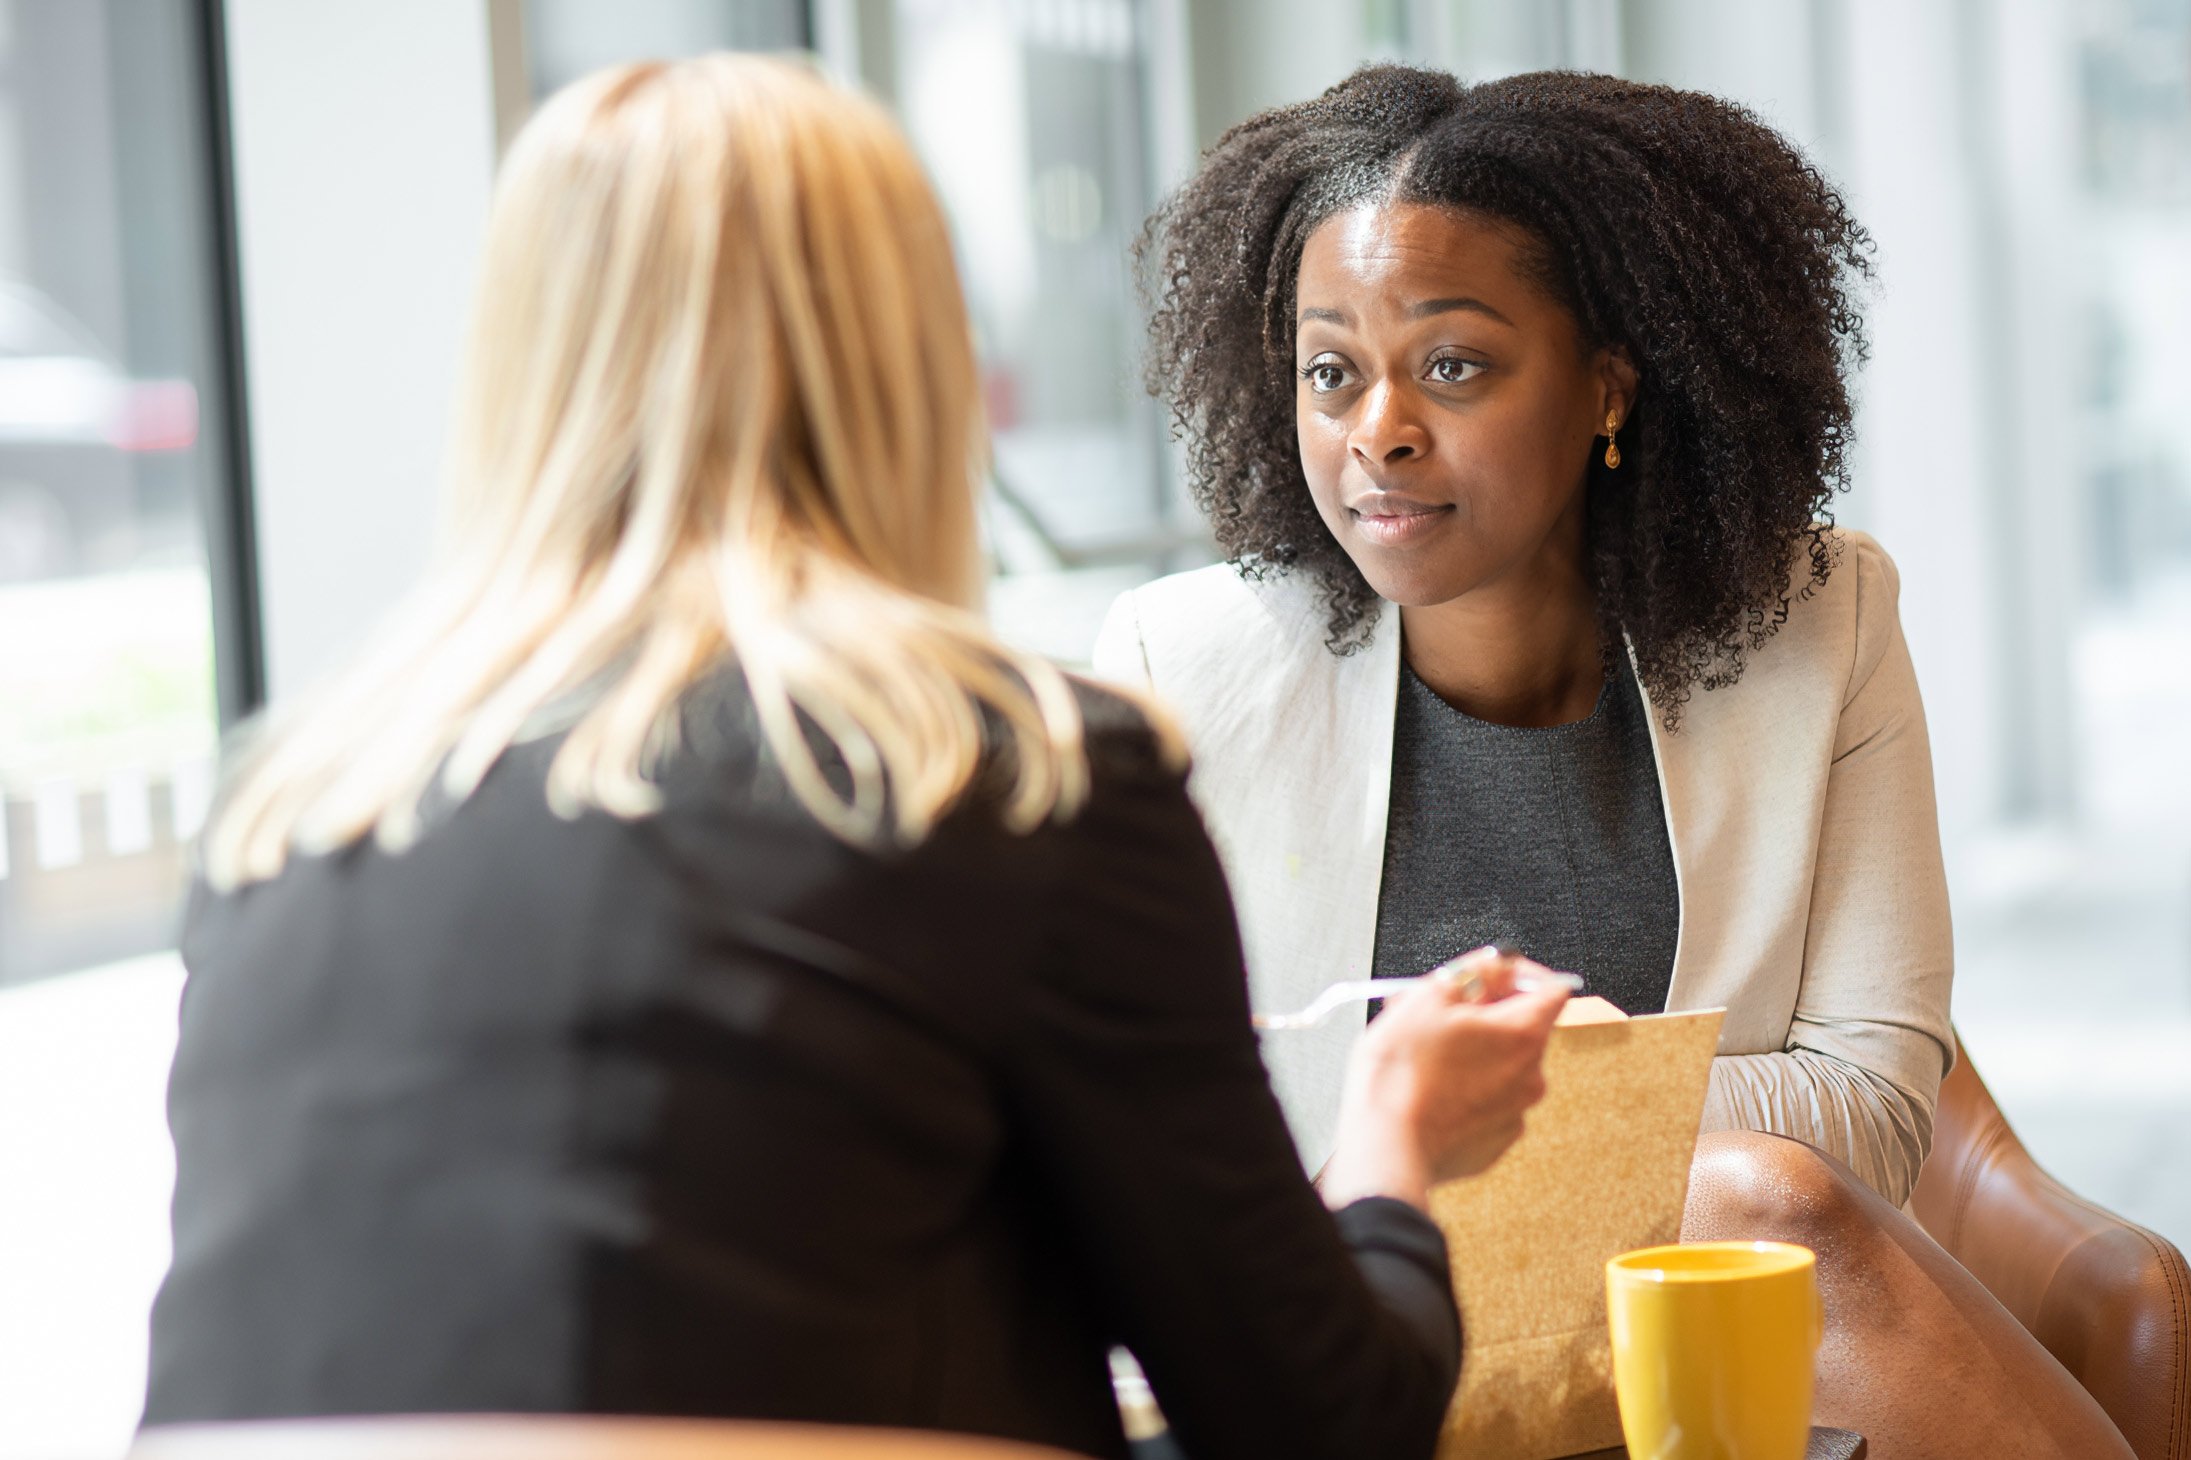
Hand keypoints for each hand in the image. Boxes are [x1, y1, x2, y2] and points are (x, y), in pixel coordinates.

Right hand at [1319, 952, 1569, 1211]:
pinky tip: (1429, 1091)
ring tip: (1421, 1056)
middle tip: (1435, 1014)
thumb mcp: (1430, 997)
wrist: (1385, 1147)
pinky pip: (1486, 1102)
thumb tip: (1500, 963)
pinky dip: (1464, 1091)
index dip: (1520, 974)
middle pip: (1519, 1028)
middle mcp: (1530, 1076)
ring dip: (1470, 1053)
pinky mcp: (1494, 1141)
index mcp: (1522, 1035)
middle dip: (1481, 1015)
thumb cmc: (1401, 1075)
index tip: (1490, 976)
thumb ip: (1476, 970)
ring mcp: (1514, 1113)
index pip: (1551, 988)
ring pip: (1498, 1066)